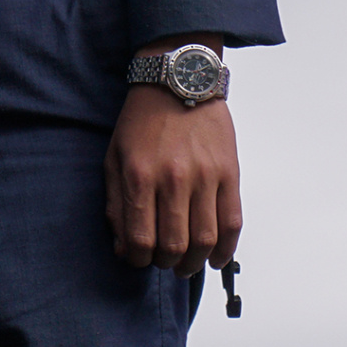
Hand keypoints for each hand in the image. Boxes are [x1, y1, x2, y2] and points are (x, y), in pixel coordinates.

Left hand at [105, 86, 240, 274]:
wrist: (178, 82)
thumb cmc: (141, 121)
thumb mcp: (114, 156)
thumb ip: (115, 203)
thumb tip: (122, 246)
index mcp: (139, 174)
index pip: (140, 237)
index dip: (138, 259)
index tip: (138, 259)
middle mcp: (172, 179)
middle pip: (174, 244)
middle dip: (166, 263)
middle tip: (163, 262)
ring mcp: (205, 177)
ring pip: (205, 240)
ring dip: (195, 262)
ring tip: (187, 264)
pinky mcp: (229, 174)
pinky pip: (232, 223)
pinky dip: (226, 248)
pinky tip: (215, 257)